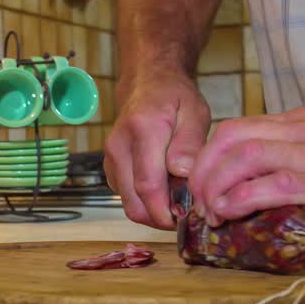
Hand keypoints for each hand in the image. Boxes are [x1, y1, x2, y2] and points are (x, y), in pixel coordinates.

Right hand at [105, 71, 211, 228]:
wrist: (148, 84)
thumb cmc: (175, 98)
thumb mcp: (195, 113)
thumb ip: (190, 144)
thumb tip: (182, 173)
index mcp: (143, 130)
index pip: (148, 186)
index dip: (167, 211)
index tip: (188, 218)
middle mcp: (119, 147)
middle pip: (135, 204)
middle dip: (161, 219)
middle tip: (187, 215)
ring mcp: (110, 159)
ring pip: (129, 205)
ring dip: (153, 213)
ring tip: (178, 203)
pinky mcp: (110, 169)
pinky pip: (127, 198)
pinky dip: (145, 203)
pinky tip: (164, 193)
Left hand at [186, 106, 304, 242]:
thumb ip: (293, 164)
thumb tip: (251, 191)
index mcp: (300, 124)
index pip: (235, 129)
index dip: (207, 158)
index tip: (199, 188)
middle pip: (232, 139)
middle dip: (203, 172)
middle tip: (197, 203)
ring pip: (248, 158)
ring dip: (218, 187)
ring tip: (211, 212)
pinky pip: (278, 186)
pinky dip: (245, 198)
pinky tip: (231, 212)